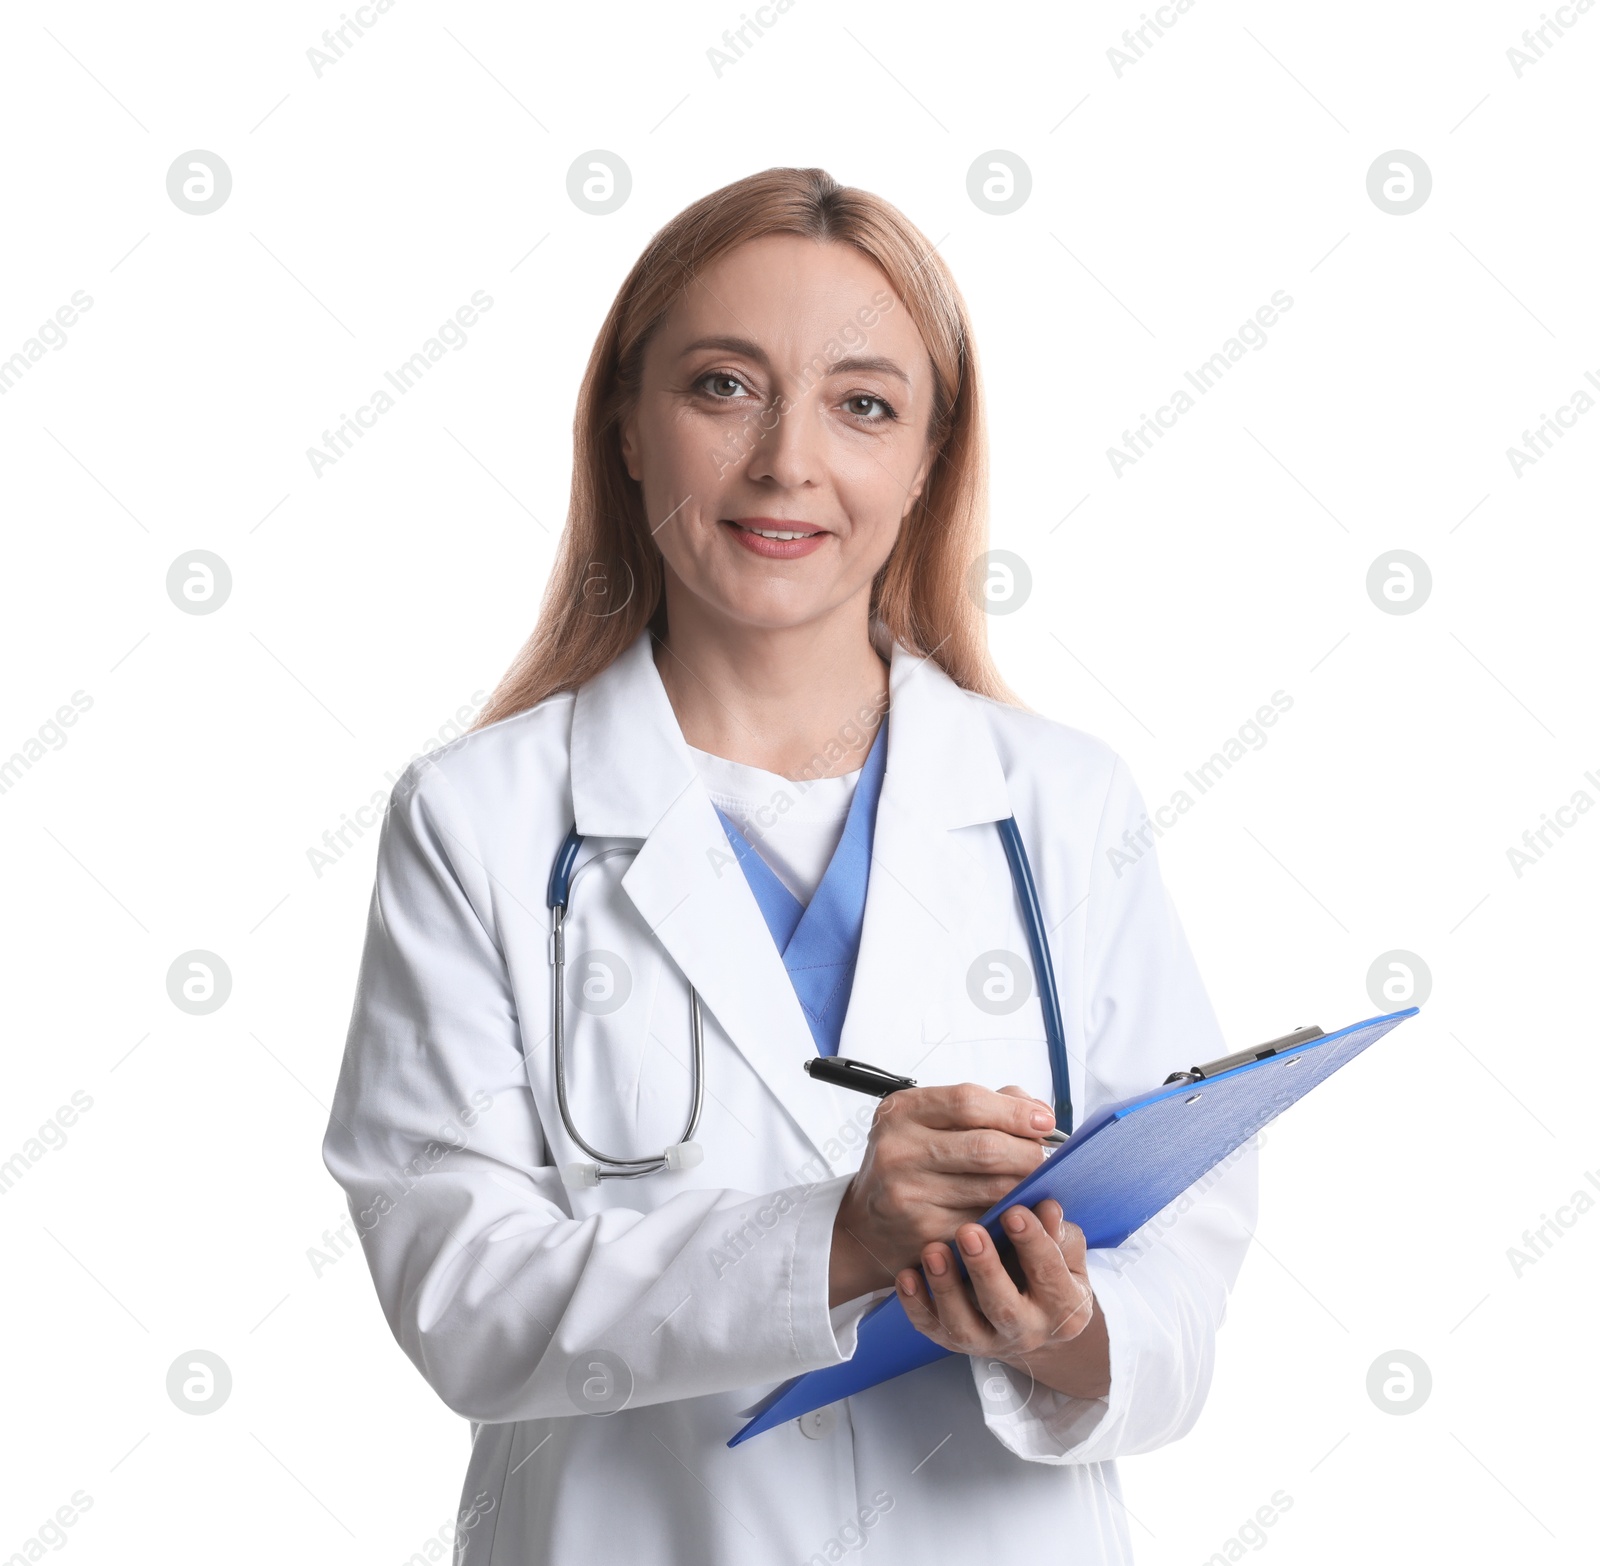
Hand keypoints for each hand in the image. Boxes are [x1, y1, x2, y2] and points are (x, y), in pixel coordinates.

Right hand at [828, 1084, 1053, 1306]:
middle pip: (985, 1147)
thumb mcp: (926, 1121)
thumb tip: (1036, 1110)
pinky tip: (1016, 1211)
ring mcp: (909, 1195)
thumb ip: (982, 1106)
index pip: (968, 1102)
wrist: (863, 1224)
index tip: (1044, 1121)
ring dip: (1025, 1185)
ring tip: (1035, 1182)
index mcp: (901, 1111)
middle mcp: (899, 1150)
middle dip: (1029, 1152)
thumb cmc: (907, 1162)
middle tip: (1046, 1158)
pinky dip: (1009, 1216)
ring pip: (992, 1188)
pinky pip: (986, 1222)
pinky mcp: (925, 1234)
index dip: (1015, 1111)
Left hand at [896, 1198, 1110, 1401]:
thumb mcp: (1066, 1254)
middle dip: (985, 1269)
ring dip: (946, 1289)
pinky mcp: (955, 1343)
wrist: (1034, 1321)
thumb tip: (1047, 1207)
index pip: (1049, 1274)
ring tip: (933, 1251)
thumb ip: (1059, 1233)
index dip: (1033, 1242)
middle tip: (968, 1232)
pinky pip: (932, 1329)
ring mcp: (989, 1342)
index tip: (1013, 1211)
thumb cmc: (1049, 1273)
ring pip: (964, 1326)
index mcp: (1064, 1309)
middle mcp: (1027, 1332)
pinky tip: (907, 1276)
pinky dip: (916, 1305)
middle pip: (1004, 1308)